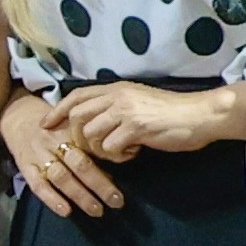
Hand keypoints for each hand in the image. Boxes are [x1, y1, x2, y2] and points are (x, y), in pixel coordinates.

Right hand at [0, 94, 119, 218]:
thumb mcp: (73, 126)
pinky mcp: (25, 166)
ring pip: (61, 177)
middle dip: (100, 185)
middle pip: (80, 164)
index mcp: (72, 131)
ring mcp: (39, 155)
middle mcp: (56, 142)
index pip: (93, 149)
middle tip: (116, 202)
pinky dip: (52, 199)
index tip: (123, 181)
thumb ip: (91, 143)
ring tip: (96, 210)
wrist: (18, 115)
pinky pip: (38, 185)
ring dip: (80, 195)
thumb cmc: (54, 125)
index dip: (110, 166)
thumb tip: (117, 165)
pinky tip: (66, 211)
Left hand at [60, 81, 245, 160]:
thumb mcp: (138, 102)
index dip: (57, 111)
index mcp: (116, 89)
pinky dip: (119, 156)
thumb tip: (93, 123)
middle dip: (78, 138)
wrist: (200, 115)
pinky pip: (111, 148)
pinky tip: (135, 152)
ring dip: (101, 150)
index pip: (76, 96)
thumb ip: (115, 108)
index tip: (46, 125)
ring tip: (122, 150)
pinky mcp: (135, 128)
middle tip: (95, 149)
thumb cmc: (171, 112)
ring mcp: (125, 111)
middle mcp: (117, 96)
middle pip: (77, 118)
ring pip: (90, 135)